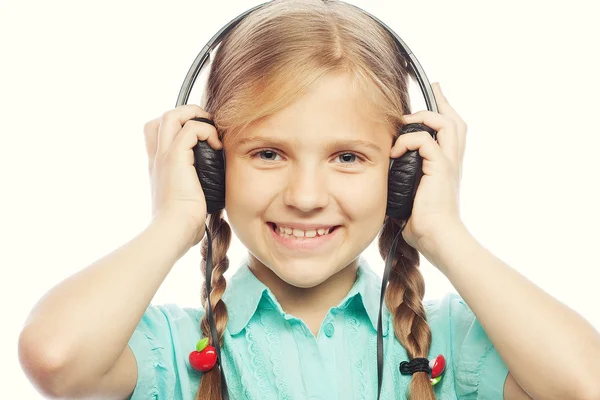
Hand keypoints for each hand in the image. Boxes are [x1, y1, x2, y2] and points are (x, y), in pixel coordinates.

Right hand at [143, 105, 222, 245]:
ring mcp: (165, 156)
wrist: (172, 231)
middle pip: (162, 117)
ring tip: (212, 132)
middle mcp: (158, 158)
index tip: (199, 138)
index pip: (157, 133)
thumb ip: (196, 193)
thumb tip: (213, 201)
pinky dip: (207, 131)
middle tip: (208, 128)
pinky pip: (191, 129)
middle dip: (188, 114)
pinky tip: (217, 147)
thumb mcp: (188, 203)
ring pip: (172, 115)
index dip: (177, 127)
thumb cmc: (181, 226)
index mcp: (159, 167)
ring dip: (196, 116)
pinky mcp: (176, 158)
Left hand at [390, 82, 466, 256]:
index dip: (445, 114)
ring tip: (406, 121)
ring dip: (424, 116)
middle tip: (435, 88)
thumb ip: (403, 184)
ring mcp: (449, 165)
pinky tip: (395, 150)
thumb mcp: (410, 198)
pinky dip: (408, 140)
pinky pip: (426, 140)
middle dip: (443, 102)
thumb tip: (384, 181)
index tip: (438, 99)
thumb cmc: (423, 226)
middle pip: (456, 122)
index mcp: (446, 169)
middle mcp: (452, 163)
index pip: (451, 134)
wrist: (438, 239)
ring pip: (446, 124)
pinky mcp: (440, 169)